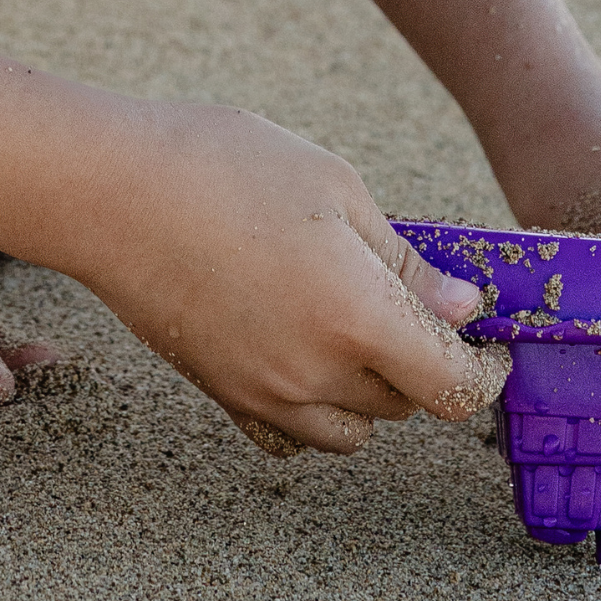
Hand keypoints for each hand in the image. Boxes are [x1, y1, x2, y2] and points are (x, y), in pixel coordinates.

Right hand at [64, 104, 510, 454]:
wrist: (109, 189)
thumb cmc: (221, 165)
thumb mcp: (332, 185)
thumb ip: (403, 260)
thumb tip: (463, 310)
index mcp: (356, 317)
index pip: (453, 386)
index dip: (486, 371)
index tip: (491, 344)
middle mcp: (315, 374)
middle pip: (405, 405)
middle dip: (425, 362)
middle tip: (411, 298)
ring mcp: (264, 393)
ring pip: (353, 430)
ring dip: (372, 390)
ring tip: (354, 319)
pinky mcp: (222, 395)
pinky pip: (292, 435)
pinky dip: (314, 410)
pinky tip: (302, 349)